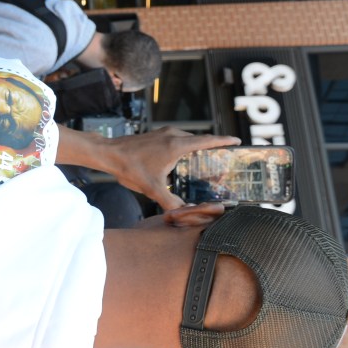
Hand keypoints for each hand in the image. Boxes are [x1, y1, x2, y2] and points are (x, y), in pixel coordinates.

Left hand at [56, 125, 240, 210]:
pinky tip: (182, 159)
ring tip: (207, 157)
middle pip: (199, 139)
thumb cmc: (130, 168)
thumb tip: (184, 213)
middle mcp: (173, 135)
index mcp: (177, 145)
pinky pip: (177, 139)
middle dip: (213, 146)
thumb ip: (170, 202)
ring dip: (197, 146)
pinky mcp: (156, 134)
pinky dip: (185, 146)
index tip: (237, 140)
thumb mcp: (152, 188)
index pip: (207, 141)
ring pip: (187, 138)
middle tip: (225, 155)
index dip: (224, 141)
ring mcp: (164, 133)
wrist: (109, 154)